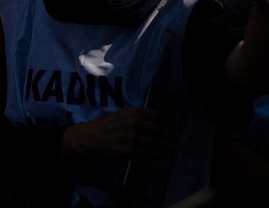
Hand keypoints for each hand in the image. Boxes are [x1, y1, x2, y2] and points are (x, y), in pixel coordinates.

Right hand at [62, 107, 178, 158]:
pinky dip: (159, 154)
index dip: (166, 121)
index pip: (156, 115)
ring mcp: (133, 138)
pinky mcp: (130, 150)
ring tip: (174, 148)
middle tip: (177, 138)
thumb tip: (155, 122)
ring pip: (156, 142)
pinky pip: (148, 153)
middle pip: (159, 129)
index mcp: (133, 112)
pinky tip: (164, 155)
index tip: (172, 125)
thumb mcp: (122, 115)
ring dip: (167, 146)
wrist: (91, 137)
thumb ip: (137, 117)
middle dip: (170, 135)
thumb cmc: (106, 125)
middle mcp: (135, 123)